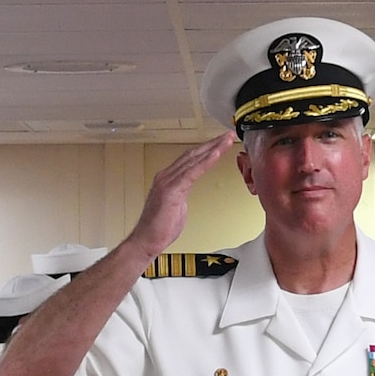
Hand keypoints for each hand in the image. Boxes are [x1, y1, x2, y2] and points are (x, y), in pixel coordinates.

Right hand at [128, 132, 235, 259]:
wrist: (146, 240)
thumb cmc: (158, 228)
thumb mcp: (175, 207)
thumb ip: (181, 196)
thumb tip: (185, 194)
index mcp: (167, 179)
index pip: (190, 159)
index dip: (206, 149)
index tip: (219, 143)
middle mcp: (166, 176)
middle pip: (193, 154)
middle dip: (212, 143)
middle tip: (227, 135)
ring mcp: (168, 181)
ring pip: (195, 159)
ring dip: (213, 148)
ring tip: (227, 140)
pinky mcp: (172, 190)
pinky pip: (193, 172)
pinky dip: (206, 162)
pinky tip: (216, 154)